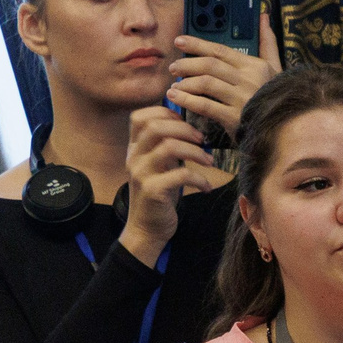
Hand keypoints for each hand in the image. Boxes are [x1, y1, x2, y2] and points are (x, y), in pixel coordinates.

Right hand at [118, 108, 223, 265]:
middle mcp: (134, 158)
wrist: (146, 230)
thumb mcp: (158, 166)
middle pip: (155, 127)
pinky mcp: (152, 191)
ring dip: (195, 151)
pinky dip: (199, 178)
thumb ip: (165, 146)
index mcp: (134, 149)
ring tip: (209, 161)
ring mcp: (141, 174)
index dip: (165, 113)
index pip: (140, 117)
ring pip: (168, 147)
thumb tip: (189, 127)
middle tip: (202, 139)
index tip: (186, 123)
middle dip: (185, 129)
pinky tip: (206, 186)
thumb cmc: (158, 195)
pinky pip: (180, 175)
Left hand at [168, 22, 282, 134]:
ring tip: (173, 86)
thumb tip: (263, 16)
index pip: (221, 50)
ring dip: (185, 83)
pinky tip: (176, 98)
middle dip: (187, 64)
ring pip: (206, 83)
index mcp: (254, 65)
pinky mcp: (234, 117)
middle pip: (210, 65)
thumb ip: (267, 42)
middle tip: (173, 67)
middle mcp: (248, 79)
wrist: (281, 130)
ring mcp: (241, 98)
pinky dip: (187, 100)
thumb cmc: (273, 97)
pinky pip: (205, 105)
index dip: (197, 44)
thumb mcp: (275, 68)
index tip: (179, 41)